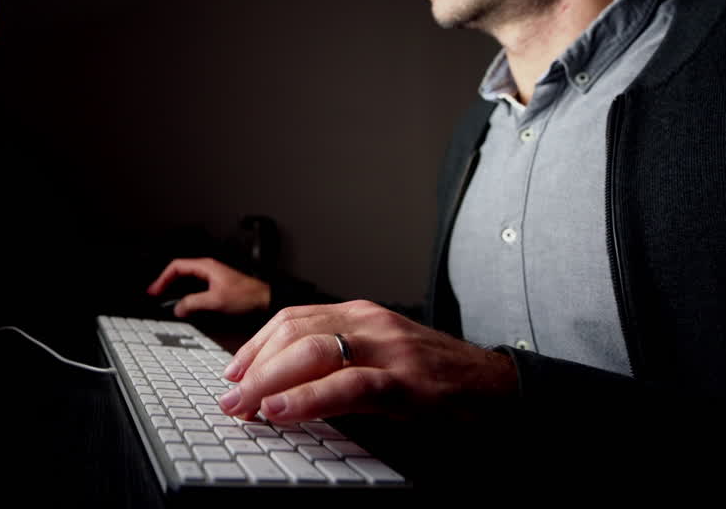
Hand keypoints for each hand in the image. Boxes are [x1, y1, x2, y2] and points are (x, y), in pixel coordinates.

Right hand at [146, 257, 270, 317]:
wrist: (265, 300)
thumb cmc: (247, 296)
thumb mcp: (216, 300)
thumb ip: (194, 303)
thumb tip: (178, 308)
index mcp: (206, 267)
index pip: (176, 267)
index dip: (163, 278)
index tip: (155, 290)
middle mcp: (208, 269)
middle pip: (180, 272)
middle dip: (167, 283)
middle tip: (156, 295)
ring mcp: (213, 277)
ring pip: (188, 281)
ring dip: (176, 290)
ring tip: (167, 300)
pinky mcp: (217, 287)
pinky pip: (196, 288)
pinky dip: (186, 295)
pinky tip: (185, 305)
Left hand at [216, 300, 516, 422]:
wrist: (495, 384)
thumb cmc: (435, 374)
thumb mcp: (381, 355)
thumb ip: (338, 359)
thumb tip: (283, 383)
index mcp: (360, 314)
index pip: (292, 319)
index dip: (256, 346)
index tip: (234, 372)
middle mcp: (370, 322)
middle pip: (294, 332)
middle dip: (254, 365)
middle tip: (229, 397)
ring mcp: (388, 349)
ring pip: (314, 352)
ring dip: (269, 381)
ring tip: (245, 406)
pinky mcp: (405, 381)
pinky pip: (347, 386)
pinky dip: (307, 399)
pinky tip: (282, 411)